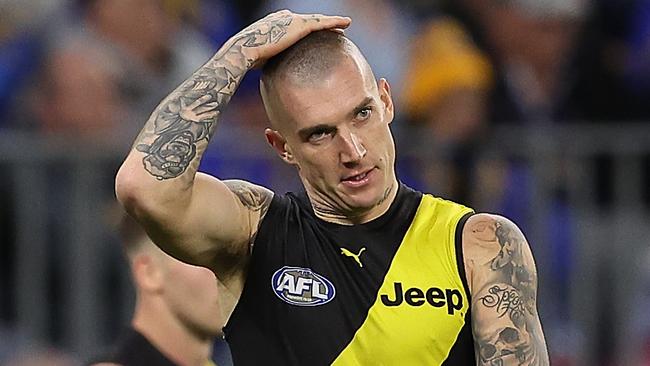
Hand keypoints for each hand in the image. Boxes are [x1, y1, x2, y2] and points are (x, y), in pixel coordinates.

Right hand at [227, 10, 350, 67]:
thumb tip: (276, 77)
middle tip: (335, 29)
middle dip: (321, 24)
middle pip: (309, 20)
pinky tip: (346, 24)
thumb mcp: (262, 58)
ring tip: (344, 24)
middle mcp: (284, 18)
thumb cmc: (249, 59)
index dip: (308, 28)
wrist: (244, 51)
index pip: (296, 25)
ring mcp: (292, 21)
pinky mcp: (299, 26)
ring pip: (317, 20)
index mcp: (275, 24)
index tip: (317, 34)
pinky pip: (322, 23)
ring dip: (332, 22)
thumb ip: (272, 61)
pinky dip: (335, 22)